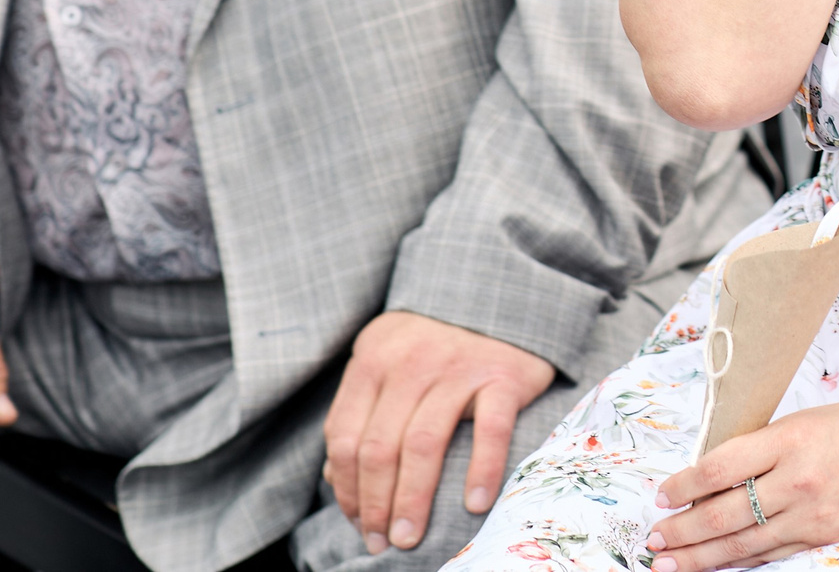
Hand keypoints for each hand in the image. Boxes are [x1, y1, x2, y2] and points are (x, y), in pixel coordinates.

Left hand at [322, 311, 555, 554]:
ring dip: (412, 501)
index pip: (345, 436)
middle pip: (379, 447)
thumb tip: (335, 478)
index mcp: (374, 359)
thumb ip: (363, 411)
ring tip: (409, 538)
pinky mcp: (503, 375)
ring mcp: (458, 367)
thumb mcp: (388, 362)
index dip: (346, 488)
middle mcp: (410, 361)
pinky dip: (481, 471)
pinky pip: (489, 430)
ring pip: (423, 444)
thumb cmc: (438, 344)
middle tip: (382, 542)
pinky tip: (473, 505)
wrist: (502, 297)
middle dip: (375, 504)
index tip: (357, 522)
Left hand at [651, 401, 838, 570]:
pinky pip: (773, 555)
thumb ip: (768, 443)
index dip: (683, 485)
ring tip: (668, 563)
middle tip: (653, 539)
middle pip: (724, 513)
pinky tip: (717, 566)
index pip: (721, 467)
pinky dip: (740, 562)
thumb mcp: (813, 418)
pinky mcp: (827, 538)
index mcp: (793, 438)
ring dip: (700, 556)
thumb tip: (718, 470)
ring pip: (743, 544)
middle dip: (682, 530)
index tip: (661, 495)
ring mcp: (813, 515)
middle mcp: (799, 480)